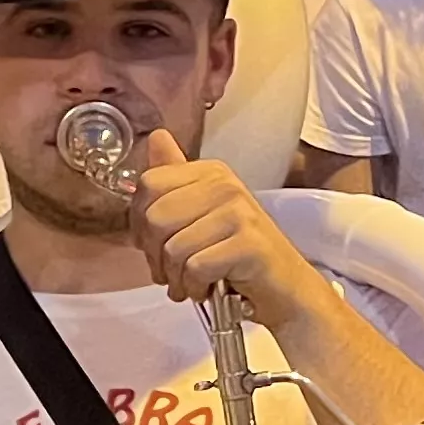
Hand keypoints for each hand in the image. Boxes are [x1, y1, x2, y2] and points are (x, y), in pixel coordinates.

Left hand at [128, 130, 327, 327]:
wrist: (284, 287)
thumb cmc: (237, 254)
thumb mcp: (201, 213)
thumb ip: (173, 178)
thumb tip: (155, 136)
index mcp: (211, 172)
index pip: (149, 184)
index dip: (139, 221)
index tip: (151, 242)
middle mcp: (226, 185)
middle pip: (155, 217)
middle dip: (154, 254)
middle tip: (170, 270)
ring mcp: (240, 213)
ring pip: (173, 247)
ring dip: (175, 277)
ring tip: (189, 282)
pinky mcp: (249, 245)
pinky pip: (195, 267)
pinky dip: (194, 287)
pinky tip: (206, 288)